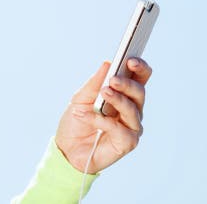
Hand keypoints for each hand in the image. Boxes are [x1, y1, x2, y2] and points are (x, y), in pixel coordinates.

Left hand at [54, 58, 152, 173]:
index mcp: (124, 95)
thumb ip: (95, 82)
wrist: (67, 148)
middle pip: (139, 92)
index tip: (130, 59)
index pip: (140, 78)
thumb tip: (108, 63)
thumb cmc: (77, 121)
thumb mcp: (81, 97)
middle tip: (113, 79)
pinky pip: (120, 130)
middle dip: (127, 84)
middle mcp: (132, 110)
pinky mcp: (127, 143)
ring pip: (132, 110)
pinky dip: (103, 121)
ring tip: (104, 92)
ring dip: (118, 100)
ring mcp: (131, 127)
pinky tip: (89, 116)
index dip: (139, 67)